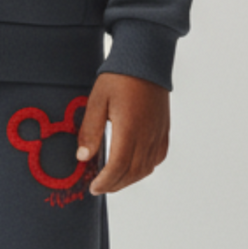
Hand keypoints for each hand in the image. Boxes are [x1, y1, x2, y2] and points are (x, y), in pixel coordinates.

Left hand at [74, 72, 169, 195]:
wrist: (146, 60)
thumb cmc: (119, 77)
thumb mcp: (97, 100)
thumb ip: (90, 131)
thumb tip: (83, 157)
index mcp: (129, 129)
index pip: (117, 167)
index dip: (105, 182)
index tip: (93, 187)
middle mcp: (147, 135)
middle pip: (132, 172)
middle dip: (114, 185)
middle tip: (99, 187)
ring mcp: (158, 133)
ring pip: (146, 169)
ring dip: (128, 179)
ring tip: (112, 180)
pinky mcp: (164, 130)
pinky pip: (157, 158)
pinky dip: (144, 169)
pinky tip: (132, 166)